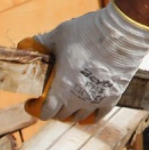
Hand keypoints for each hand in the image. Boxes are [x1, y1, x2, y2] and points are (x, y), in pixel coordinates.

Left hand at [21, 2, 148, 122]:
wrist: (122, 33)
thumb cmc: (88, 33)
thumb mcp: (59, 34)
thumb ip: (43, 43)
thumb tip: (26, 43)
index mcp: (62, 88)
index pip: (46, 112)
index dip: (36, 109)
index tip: (32, 102)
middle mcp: (78, 100)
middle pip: (62, 116)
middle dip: (53, 109)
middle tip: (50, 98)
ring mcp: (97, 100)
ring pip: (80, 117)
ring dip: (71, 112)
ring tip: (69, 103)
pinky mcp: (113, 96)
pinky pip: (100, 115)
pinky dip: (92, 115)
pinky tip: (88, 111)